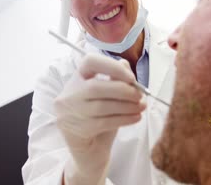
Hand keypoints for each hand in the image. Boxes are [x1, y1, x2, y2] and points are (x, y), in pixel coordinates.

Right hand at [54, 53, 145, 184]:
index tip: (131, 77)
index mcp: (77, 78)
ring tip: (141, 107)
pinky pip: (105, 122)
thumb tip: (125, 65)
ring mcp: (70, 113)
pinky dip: (124, 119)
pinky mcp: (77, 130)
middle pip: (96, 87)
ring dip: (127, 106)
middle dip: (123, 91)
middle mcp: (69, 94)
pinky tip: (136, 118)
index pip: (90, 62)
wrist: (90, 150)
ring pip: (102, 106)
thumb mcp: (108, 96)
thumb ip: (115, 79)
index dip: (111, 66)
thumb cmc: (101, 118)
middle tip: (140, 96)